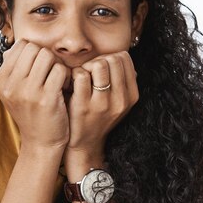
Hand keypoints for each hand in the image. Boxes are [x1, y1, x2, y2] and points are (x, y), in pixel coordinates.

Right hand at [0, 40, 70, 151]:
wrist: (40, 142)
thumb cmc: (31, 112)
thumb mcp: (13, 92)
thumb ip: (14, 68)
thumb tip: (18, 45)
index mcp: (0, 80)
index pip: (21, 45)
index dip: (35, 53)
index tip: (39, 69)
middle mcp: (10, 85)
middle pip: (34, 48)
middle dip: (46, 57)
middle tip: (50, 73)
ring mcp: (27, 92)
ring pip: (47, 56)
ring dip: (56, 65)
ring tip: (57, 80)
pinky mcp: (46, 99)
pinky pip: (60, 70)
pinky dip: (66, 76)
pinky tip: (64, 88)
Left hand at [64, 51, 138, 171]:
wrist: (84, 145)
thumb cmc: (98, 118)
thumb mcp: (118, 102)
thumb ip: (122, 81)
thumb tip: (121, 57)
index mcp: (131, 96)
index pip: (125, 58)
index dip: (109, 57)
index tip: (100, 68)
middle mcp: (120, 100)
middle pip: (112, 59)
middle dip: (97, 60)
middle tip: (88, 72)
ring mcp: (102, 104)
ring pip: (98, 65)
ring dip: (86, 66)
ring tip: (80, 77)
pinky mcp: (83, 106)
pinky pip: (80, 75)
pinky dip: (73, 74)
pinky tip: (70, 84)